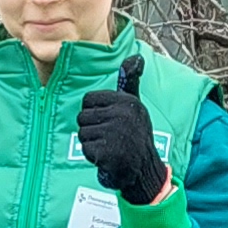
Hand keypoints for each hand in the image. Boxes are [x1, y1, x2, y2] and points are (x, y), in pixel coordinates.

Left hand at [75, 53, 170, 204]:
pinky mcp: (108, 151)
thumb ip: (131, 81)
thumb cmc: (135, 136)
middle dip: (92, 130)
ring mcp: (115, 133)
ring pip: (82, 134)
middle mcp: (122, 114)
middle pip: (82, 117)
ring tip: (109, 147)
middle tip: (109, 138)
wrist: (145, 171)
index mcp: (126, 101)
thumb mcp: (135, 106)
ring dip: (92, 144)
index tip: (107, 122)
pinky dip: (93, 157)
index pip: (88, 100)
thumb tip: (136, 56)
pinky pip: (85, 149)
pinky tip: (108, 158)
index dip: (93, 113)